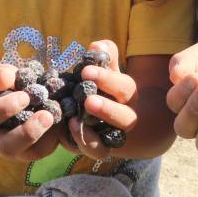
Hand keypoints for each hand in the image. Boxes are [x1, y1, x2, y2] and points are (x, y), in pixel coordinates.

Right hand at [0, 64, 59, 161]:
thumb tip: (8, 77)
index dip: (5, 108)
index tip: (25, 96)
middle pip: (5, 146)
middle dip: (27, 133)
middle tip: (46, 116)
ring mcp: (8, 150)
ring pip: (24, 154)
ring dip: (43, 138)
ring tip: (54, 118)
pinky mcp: (26, 152)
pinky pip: (39, 151)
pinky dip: (52, 139)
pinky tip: (60, 122)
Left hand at [60, 40, 137, 158]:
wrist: (108, 115)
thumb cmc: (102, 85)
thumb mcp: (105, 68)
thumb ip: (103, 55)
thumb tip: (97, 45)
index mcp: (127, 94)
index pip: (124, 87)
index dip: (107, 79)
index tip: (85, 70)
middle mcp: (126, 116)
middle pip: (126, 116)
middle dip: (107, 108)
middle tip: (87, 100)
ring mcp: (114, 134)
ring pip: (115, 138)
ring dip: (96, 131)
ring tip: (76, 119)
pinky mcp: (100, 148)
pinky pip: (98, 151)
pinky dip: (86, 142)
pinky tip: (70, 127)